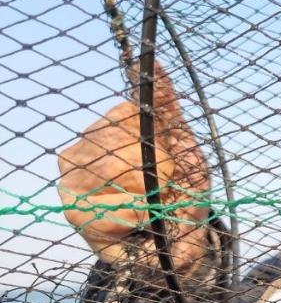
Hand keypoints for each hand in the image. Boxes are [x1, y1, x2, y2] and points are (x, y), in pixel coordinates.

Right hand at [57, 61, 210, 269]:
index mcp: (110, 129)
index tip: (172, 161)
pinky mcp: (74, 212)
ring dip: (147, 192)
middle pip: (116, 141)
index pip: (125, 114)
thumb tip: (153, 61)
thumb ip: (167, 108)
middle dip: (155, 168)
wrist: (183, 240)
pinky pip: (105, 207)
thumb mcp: (186, 147)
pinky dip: (136, 214)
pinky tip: (142, 219)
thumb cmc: (181, 192)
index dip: (154, 137)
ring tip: (154, 204)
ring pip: (110, 171)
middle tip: (167, 187)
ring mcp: (73, 179)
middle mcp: (83, 148)